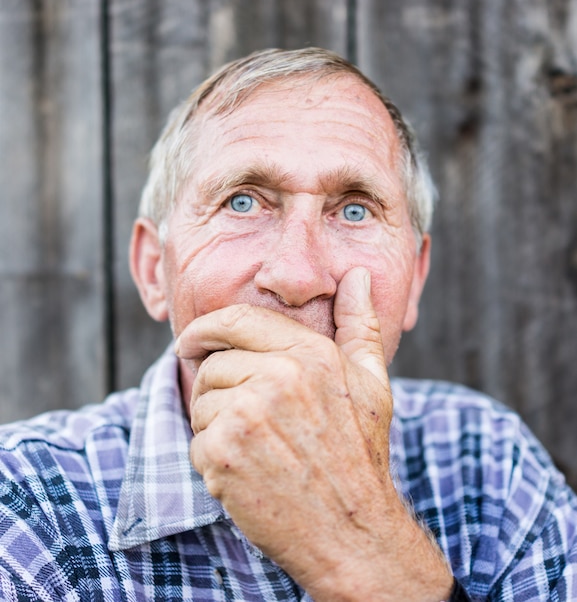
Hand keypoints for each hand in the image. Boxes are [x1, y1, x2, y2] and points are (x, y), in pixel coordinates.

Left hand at [176, 268, 452, 600]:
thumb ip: (359, 324)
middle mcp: (279, 378)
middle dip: (218, 389)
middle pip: (212, 366)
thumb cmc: (360, 453)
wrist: (353, 530)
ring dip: (215, 425)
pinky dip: (212, 459)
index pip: (237, 321)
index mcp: (310, 355)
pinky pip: (195, 441)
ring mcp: (248, 416)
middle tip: (247, 421)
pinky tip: (247, 473)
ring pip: (200, 403)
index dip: (206, 328)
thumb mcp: (371, 381)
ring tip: (256, 449)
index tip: (190, 341)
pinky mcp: (224, 455)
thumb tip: (357, 276)